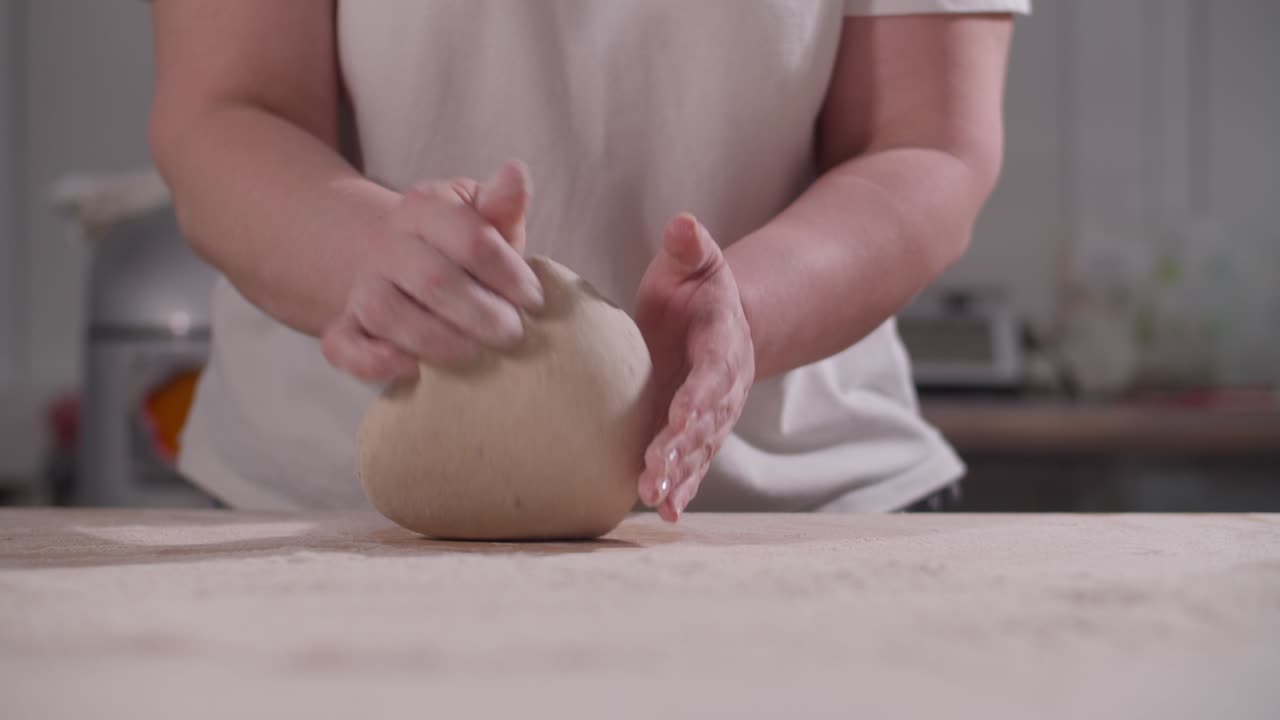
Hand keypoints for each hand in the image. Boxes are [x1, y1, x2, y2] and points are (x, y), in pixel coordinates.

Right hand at [322, 161, 544, 380]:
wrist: (398, 259)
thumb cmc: (461, 246)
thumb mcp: (485, 219)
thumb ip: (502, 206)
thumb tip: (516, 172)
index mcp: (424, 207)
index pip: (470, 238)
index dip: (508, 274)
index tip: (535, 301)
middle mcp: (388, 244)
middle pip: (431, 279)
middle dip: (479, 313)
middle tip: (513, 335)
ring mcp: (363, 285)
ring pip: (382, 310)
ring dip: (433, 339)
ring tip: (473, 354)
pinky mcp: (345, 326)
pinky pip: (343, 345)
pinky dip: (372, 361)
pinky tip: (412, 369)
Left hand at [634, 214, 754, 520]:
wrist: (715, 320)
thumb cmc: (694, 287)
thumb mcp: (695, 260)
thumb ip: (691, 246)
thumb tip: (683, 224)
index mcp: (724, 343)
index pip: (714, 372)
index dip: (700, 395)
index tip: (682, 415)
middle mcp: (723, 387)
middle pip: (706, 423)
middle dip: (684, 450)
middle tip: (658, 474)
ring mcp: (710, 416)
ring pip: (699, 452)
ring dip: (680, 477)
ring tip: (656, 501)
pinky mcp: (693, 436)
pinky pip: (691, 467)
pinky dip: (680, 490)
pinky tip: (663, 513)